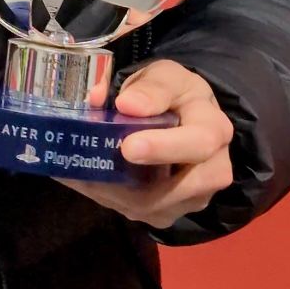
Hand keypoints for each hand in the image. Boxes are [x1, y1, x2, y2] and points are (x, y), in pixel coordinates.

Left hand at [56, 59, 233, 227]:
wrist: (182, 115)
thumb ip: (149, 87)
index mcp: (213, 129)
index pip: (198, 143)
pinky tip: (82, 178)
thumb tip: (126, 104)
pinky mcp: (172, 211)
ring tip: (76, 171)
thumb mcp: (165, 76)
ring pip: (154, 207)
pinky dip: (107, 197)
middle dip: (133, 183)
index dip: (163, 148)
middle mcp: (213, 170)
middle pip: (179, 189)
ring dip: (113, 192)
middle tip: (91, 168)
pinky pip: (140, 212)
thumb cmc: (172, 94)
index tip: (128, 146)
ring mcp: (194, 197)